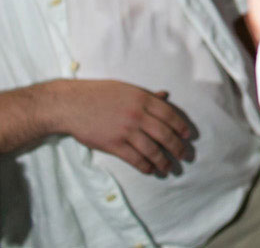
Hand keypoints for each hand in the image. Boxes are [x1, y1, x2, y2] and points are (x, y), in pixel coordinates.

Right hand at [55, 81, 194, 175]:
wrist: (72, 104)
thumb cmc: (99, 94)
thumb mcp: (126, 89)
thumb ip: (147, 95)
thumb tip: (166, 96)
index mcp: (142, 98)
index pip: (170, 114)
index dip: (181, 126)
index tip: (188, 136)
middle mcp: (137, 114)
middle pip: (165, 134)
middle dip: (177, 147)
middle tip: (184, 155)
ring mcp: (126, 130)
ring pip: (152, 149)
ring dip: (163, 161)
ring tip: (168, 168)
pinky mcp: (113, 144)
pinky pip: (135, 158)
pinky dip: (145, 166)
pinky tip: (150, 170)